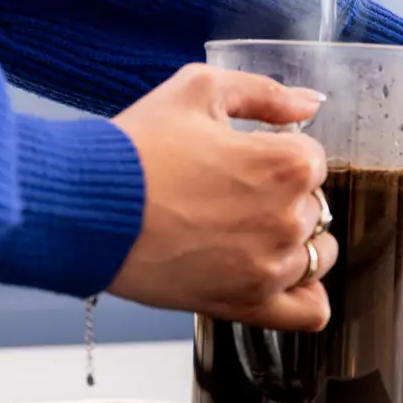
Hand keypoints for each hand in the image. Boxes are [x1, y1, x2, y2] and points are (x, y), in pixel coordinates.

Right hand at [107, 65, 337, 330]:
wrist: (86, 207)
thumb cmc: (136, 149)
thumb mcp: (199, 90)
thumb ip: (265, 93)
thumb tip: (310, 103)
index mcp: (286, 164)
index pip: (313, 159)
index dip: (276, 153)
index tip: (242, 158)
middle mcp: (288, 219)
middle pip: (313, 206)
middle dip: (280, 196)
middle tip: (228, 193)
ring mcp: (270, 267)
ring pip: (316, 254)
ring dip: (289, 241)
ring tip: (240, 231)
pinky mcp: (247, 305)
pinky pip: (310, 311)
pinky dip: (306, 295)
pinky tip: (277, 275)